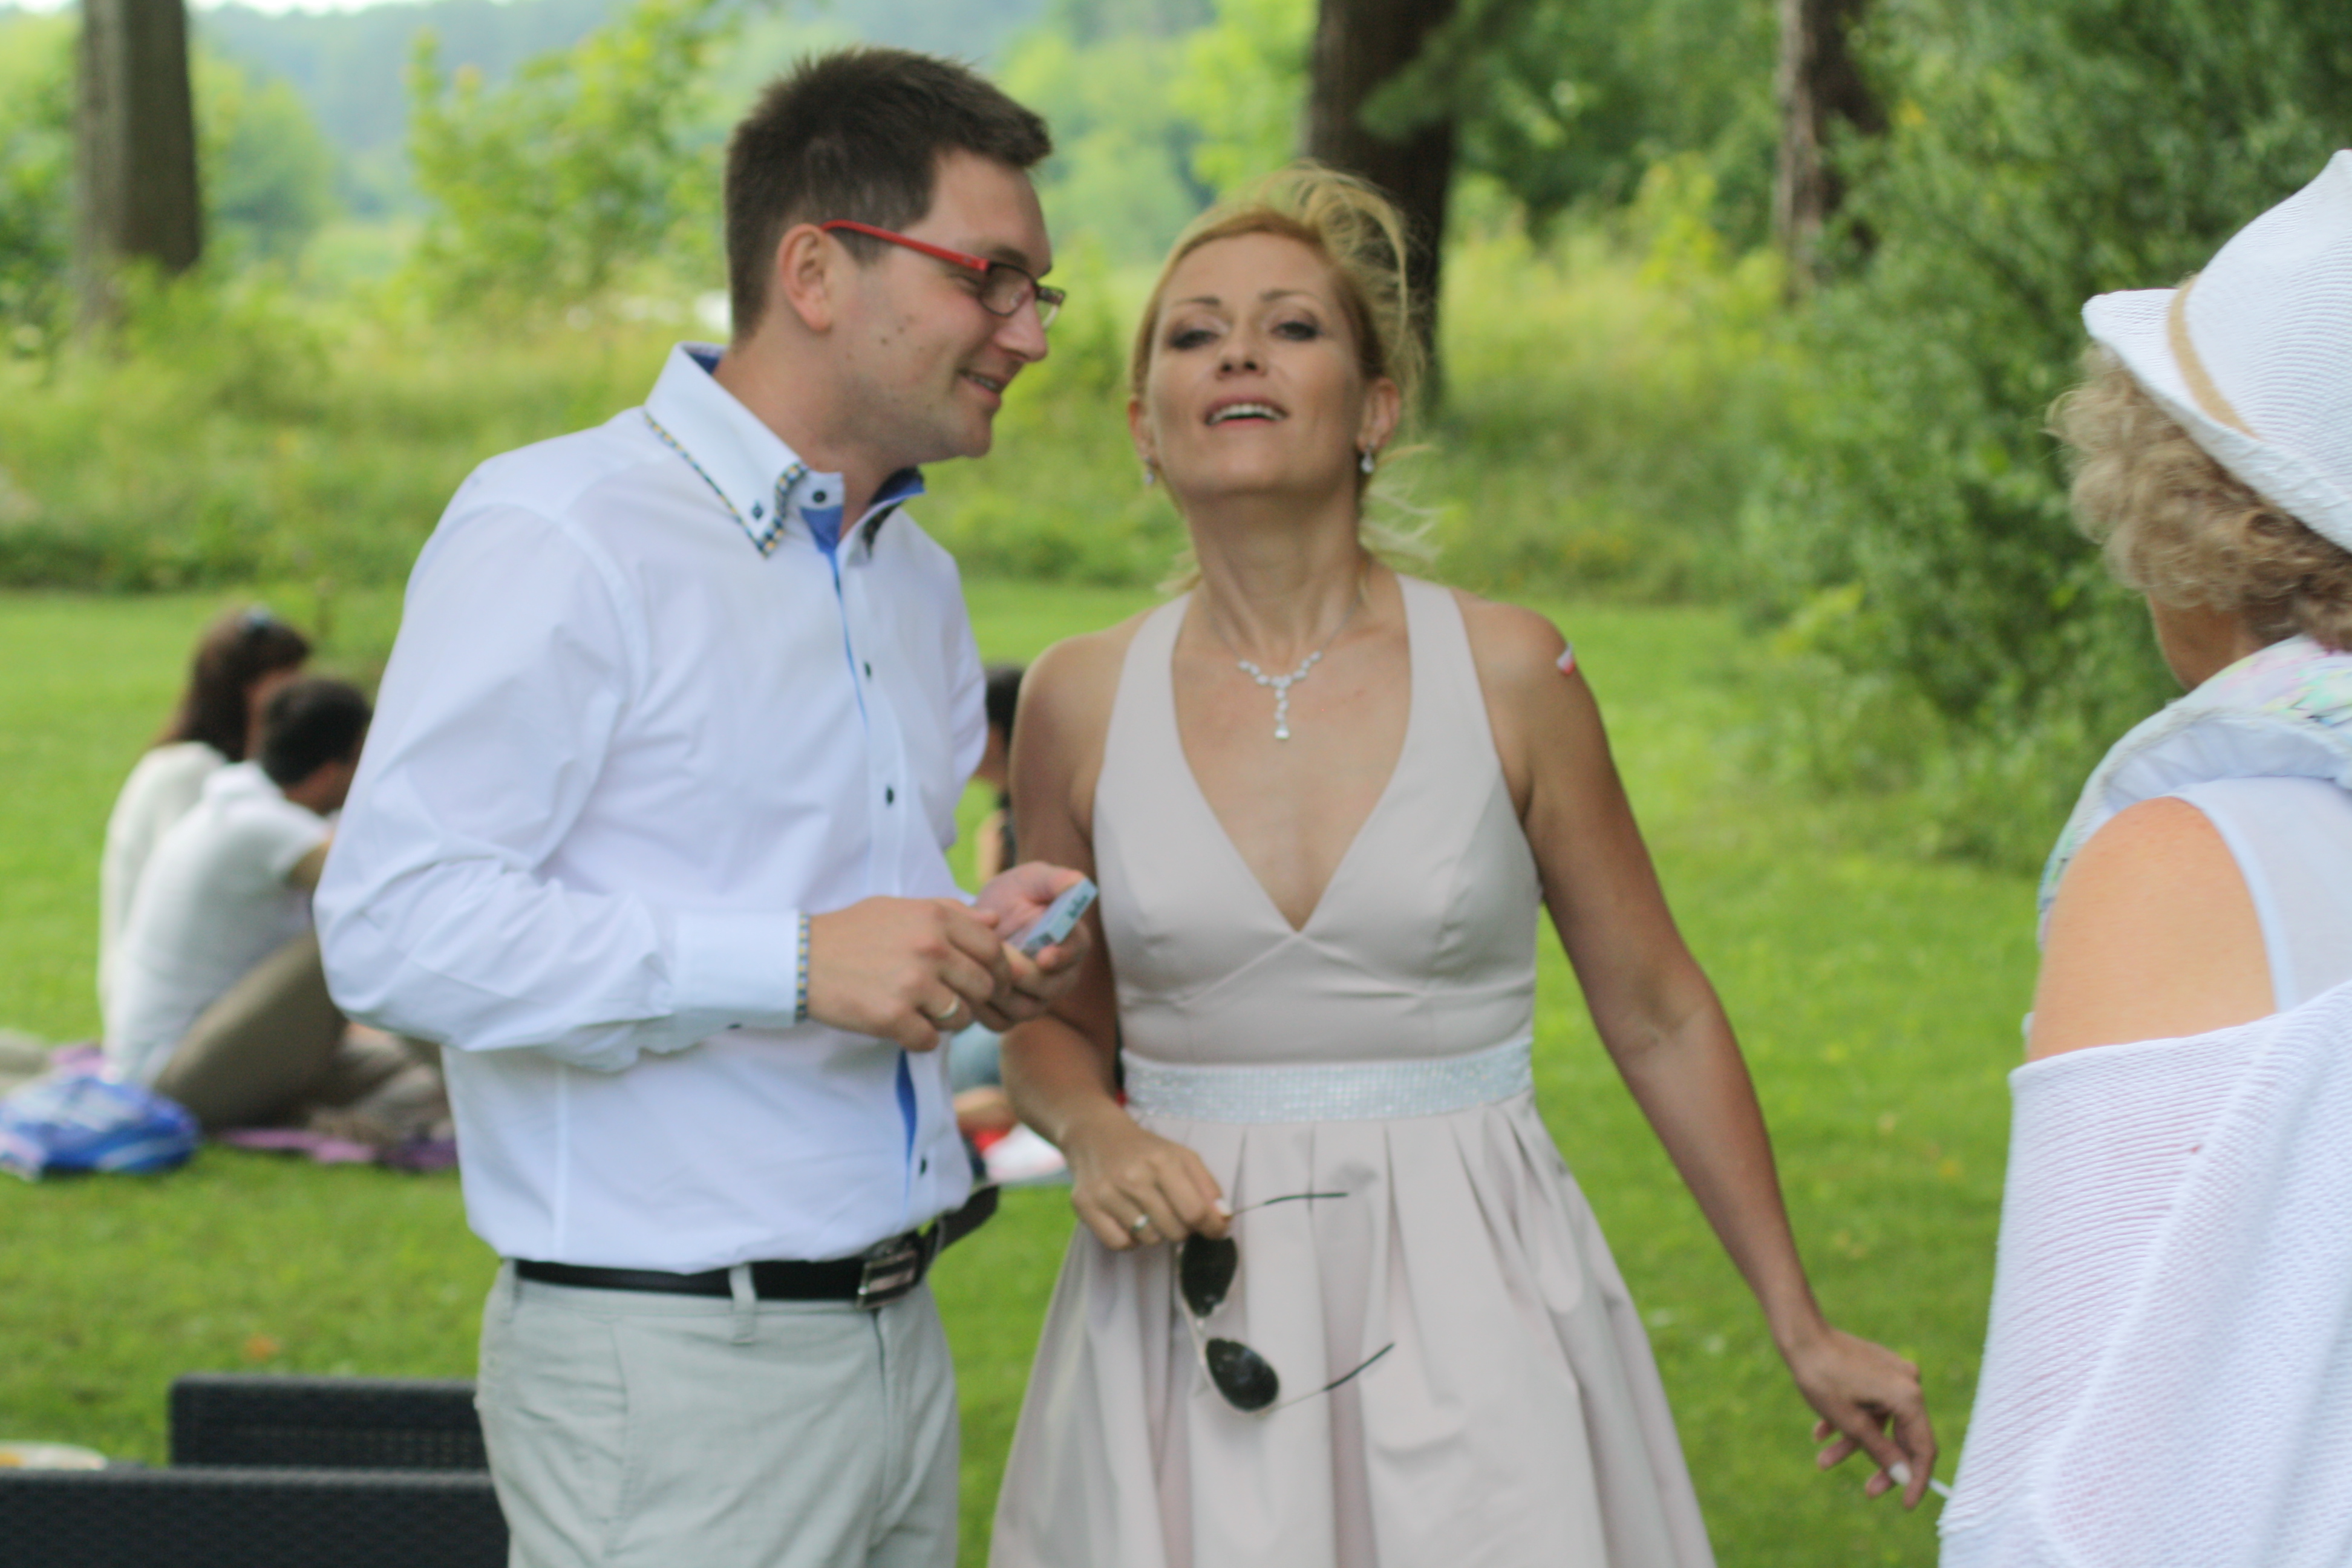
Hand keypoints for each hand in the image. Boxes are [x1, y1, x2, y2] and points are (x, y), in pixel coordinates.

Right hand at [806, 896, 1010, 1050]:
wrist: (800, 958)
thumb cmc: (853, 932)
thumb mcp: (900, 908)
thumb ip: (951, 911)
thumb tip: (995, 919)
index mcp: (936, 918)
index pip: (993, 949)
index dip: (1000, 970)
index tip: (992, 982)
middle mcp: (930, 948)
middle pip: (984, 986)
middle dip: (975, 999)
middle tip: (954, 1002)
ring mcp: (913, 984)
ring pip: (961, 1017)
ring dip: (948, 1021)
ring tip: (924, 1012)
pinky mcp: (893, 1017)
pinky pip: (930, 1040)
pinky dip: (921, 1039)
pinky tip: (903, 1026)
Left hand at [971, 862, 1094, 1027]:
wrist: (980, 920)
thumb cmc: (1012, 896)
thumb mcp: (1030, 880)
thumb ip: (1053, 880)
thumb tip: (1076, 881)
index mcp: (1072, 942)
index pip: (1075, 952)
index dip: (1062, 956)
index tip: (1044, 955)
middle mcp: (1060, 976)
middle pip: (1050, 988)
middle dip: (1024, 976)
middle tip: (1000, 960)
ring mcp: (1036, 999)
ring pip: (1025, 1009)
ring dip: (1000, 992)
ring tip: (977, 969)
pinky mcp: (1010, 1014)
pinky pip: (999, 1022)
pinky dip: (983, 1009)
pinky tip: (966, 987)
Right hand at [1061, 1103, 1228, 1251]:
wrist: (1096, 1135)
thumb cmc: (1145, 1151)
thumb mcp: (1182, 1157)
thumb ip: (1207, 1187)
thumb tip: (1223, 1220)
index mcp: (1163, 1161)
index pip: (1196, 1212)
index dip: (1212, 1227)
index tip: (1215, 1229)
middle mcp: (1133, 1176)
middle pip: (1175, 1231)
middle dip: (1182, 1227)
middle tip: (1174, 1212)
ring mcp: (1107, 1192)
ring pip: (1149, 1240)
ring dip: (1155, 1232)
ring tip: (1148, 1211)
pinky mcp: (1085, 1205)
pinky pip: (1120, 1244)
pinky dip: (1130, 1239)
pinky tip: (1129, 1219)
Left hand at [1786, 1324, 1936, 1507]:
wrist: (1800, 1334)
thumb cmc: (1823, 1377)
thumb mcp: (1850, 1423)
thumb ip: (1882, 1451)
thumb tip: (1906, 1478)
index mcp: (1908, 1396)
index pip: (1923, 1448)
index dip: (1917, 1479)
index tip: (1905, 1505)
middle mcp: (1907, 1383)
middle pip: (1902, 1436)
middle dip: (1880, 1463)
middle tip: (1867, 1491)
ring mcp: (1892, 1374)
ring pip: (1879, 1421)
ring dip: (1854, 1442)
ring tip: (1823, 1460)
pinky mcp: (1876, 1369)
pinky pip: (1870, 1404)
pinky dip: (1850, 1420)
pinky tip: (1821, 1432)